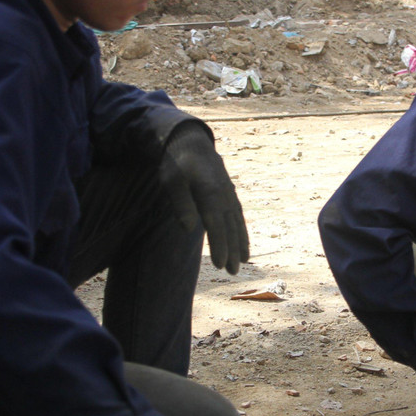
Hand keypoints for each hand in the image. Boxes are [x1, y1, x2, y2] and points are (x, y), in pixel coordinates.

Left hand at [160, 124, 249, 274]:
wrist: (191, 143)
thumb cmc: (177, 164)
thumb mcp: (171, 182)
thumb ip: (181, 204)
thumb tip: (188, 228)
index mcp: (209, 192)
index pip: (215, 224)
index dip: (219, 245)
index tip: (219, 264)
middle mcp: (224, 194)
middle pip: (230, 226)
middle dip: (232, 250)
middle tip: (233, 272)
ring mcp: (229, 194)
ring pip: (237, 222)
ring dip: (240, 243)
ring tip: (243, 261)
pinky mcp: (229, 194)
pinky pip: (238, 215)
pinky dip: (242, 230)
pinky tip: (242, 243)